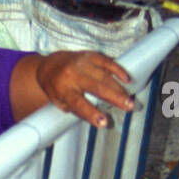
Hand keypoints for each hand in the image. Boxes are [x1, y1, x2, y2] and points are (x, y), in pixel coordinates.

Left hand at [10, 50, 133, 127]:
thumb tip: (99, 118)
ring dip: (119, 88)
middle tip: (129, 107)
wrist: (49, 65)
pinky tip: (127, 79)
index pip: (78, 103)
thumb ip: (77, 110)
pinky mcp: (90, 55)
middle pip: (96, 87)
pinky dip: (118, 70)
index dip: (91, 113)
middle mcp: (72, 75)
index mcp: (62, 89)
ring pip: (104, 76)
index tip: (104, 123)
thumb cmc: (56, 89)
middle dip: (114, 97)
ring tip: (129, 101)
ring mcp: (82, 63)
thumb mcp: (60, 103)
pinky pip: (106, 61)